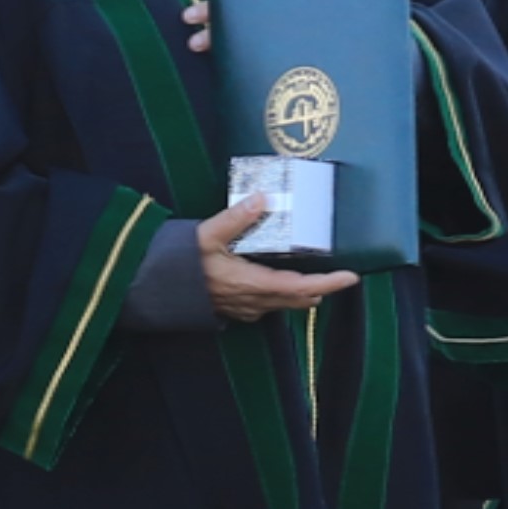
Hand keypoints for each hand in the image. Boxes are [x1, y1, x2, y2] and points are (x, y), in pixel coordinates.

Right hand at [190, 211, 346, 320]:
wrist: (156, 290)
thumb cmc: (179, 264)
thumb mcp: (206, 235)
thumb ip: (236, 217)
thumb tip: (262, 198)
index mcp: (252, 283)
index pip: (300, 287)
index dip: (328, 283)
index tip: (351, 277)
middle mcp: (254, 300)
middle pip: (298, 299)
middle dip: (321, 288)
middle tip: (340, 277)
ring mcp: (246, 308)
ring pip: (285, 304)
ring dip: (304, 293)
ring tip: (319, 282)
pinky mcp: (238, 310)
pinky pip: (270, 305)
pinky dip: (284, 295)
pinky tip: (283, 284)